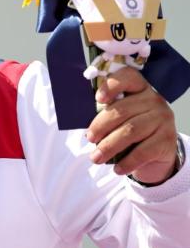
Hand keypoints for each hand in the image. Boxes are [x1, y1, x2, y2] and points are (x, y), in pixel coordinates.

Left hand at [86, 67, 177, 183]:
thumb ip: (105, 113)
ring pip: (131, 131)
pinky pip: (143, 152)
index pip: (128, 77)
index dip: (112, 85)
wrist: (156, 154)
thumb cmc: (129, 131)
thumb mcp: (119, 119)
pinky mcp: (167, 140)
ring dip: (109, 146)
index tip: (98, 98)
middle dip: (101, 126)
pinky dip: (127, 162)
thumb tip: (81, 121)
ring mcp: (163, 119)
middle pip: (122, 110)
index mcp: (139, 89)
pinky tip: (117, 169)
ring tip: (95, 158)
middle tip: (89, 139)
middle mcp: (154, 100)